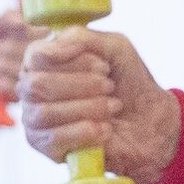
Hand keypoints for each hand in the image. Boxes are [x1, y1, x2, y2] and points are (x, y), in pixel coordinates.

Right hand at [17, 28, 180, 183]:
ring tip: (113, 107)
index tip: (101, 64)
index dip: (65, 57)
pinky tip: (105, 129)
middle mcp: (32, 89)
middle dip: (81, 85)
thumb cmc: (129, 83)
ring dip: (88, 108)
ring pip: (45, 112)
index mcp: (43, 63)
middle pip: (37, 84)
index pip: (34, 55)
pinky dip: (86, 131)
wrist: (151, 124)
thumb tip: (58, 39)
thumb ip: (85, 37)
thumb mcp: (115, 48)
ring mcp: (34, 118)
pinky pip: (54, 138)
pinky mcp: (45, 146)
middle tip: (109, 86)